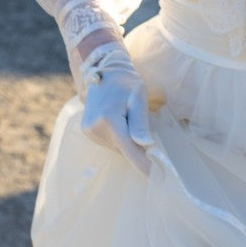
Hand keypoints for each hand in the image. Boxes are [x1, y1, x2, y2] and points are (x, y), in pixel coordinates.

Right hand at [79, 42, 153, 175]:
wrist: (104, 69)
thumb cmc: (126, 82)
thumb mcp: (138, 98)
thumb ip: (140, 123)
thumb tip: (146, 145)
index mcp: (108, 119)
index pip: (130, 149)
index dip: (144, 164)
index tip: (158, 176)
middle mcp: (94, 128)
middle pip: (124, 149)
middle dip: (138, 149)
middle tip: (151, 141)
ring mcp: (88, 131)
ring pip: (117, 147)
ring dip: (128, 142)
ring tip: (130, 120)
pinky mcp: (87, 131)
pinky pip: (110, 143)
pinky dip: (119, 139)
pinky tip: (121, 123)